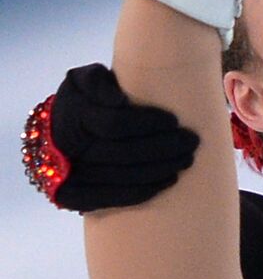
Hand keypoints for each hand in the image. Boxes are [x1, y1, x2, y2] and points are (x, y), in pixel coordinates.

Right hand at [21, 64, 199, 212]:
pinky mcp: (76, 198)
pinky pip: (117, 198)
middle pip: (124, 154)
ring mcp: (69, 177)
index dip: (147, 124)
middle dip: (164, 149)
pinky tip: (170, 179)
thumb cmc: (82, 101)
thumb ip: (99, 82)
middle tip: (192, 142)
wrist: (55, 135)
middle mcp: (68, 150)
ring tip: (187, 160)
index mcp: (73, 116)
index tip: (174, 121)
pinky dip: (147, 190)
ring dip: (161, 170)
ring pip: (124, 177)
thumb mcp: (84, 81)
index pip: (115, 124)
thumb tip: (119, 99)